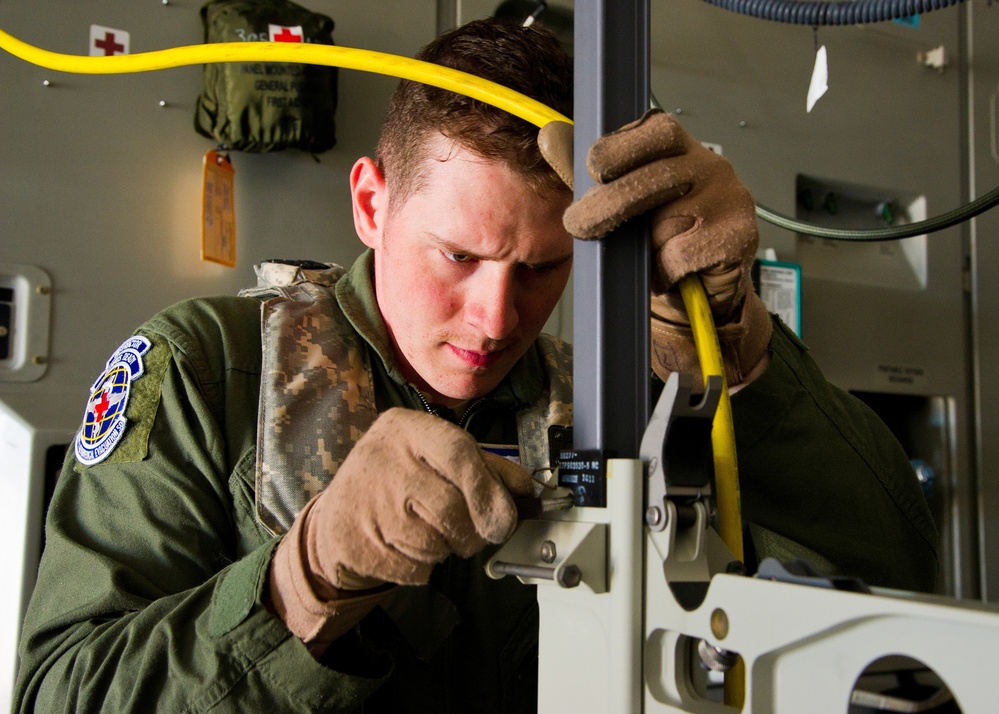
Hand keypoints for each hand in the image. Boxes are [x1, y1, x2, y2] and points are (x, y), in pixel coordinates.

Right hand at [267, 408, 533, 650]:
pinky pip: (412, 567)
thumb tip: (525, 488)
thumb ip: (485, 468)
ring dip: (445, 549)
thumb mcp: (438, 459)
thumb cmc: (399, 482)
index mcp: (407, 428)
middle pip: (450, 506)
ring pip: (433, 542)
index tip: (505, 519)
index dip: (488, 489)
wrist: (338, 518)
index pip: (459, 452)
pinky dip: (421, 568)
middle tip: (475, 537)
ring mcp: (364, 500)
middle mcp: (382, 457)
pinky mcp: (354, 541)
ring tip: (431, 534)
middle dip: (473, 532)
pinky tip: (406, 549)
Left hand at [539, 111, 771, 384]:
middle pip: (654, 177)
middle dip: (608, 203)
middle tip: (578, 225)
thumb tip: (550, 134)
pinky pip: (682, 254)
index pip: (655, 130)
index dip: (621, 148)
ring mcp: (730, 199)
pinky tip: (667, 275)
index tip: (593, 170)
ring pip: (666, 221)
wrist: (696, 296)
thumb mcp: (616, 200)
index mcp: (681, 148)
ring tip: (637, 261)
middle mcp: (711, 166)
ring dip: (640, 249)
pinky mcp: (738, 236)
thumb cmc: (655, 241)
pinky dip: (664, 271)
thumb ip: (584, 170)